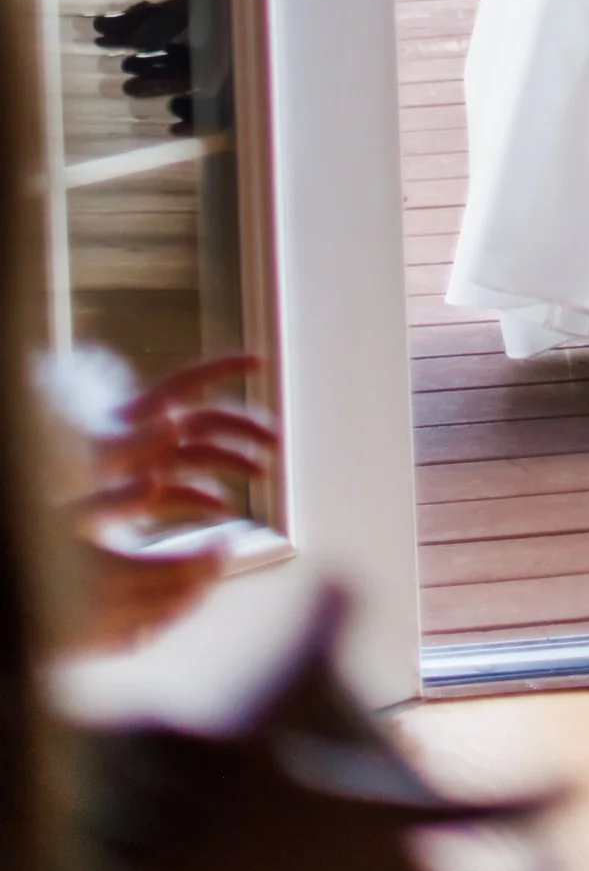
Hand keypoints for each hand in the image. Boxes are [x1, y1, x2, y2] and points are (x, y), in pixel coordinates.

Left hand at [63, 353, 277, 648]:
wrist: (32, 507)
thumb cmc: (53, 475)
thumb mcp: (93, 453)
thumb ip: (134, 440)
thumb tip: (176, 419)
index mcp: (137, 416)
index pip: (190, 382)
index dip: (225, 367)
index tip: (261, 360)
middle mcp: (145, 436)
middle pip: (206, 420)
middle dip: (244, 424)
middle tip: (275, 439)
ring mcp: (144, 465)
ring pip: (199, 456)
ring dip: (233, 460)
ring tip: (262, 472)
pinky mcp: (137, 495)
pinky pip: (180, 492)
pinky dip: (205, 497)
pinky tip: (223, 510)